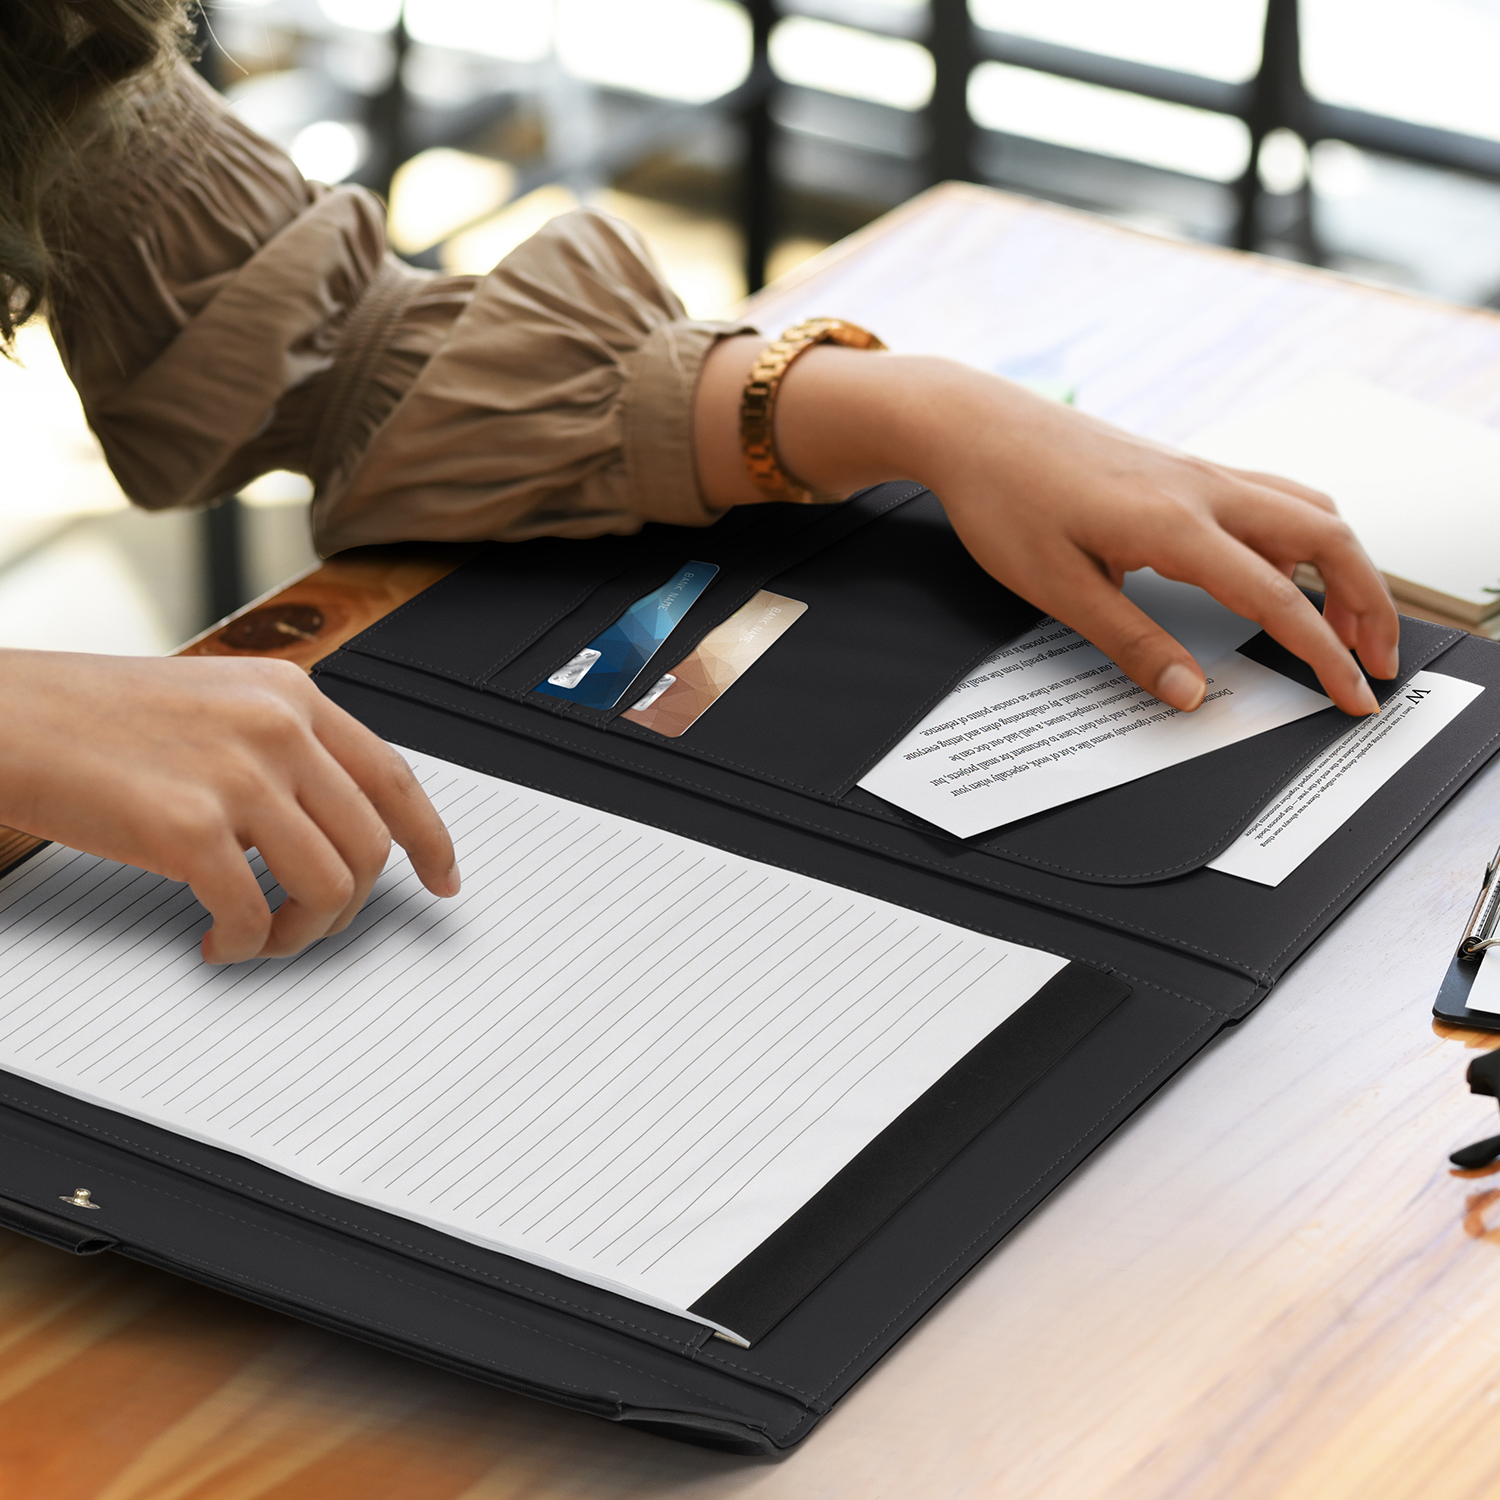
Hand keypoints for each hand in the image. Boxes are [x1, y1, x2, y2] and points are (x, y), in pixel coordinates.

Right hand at [0, 651, 458, 963]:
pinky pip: (258, 914)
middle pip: (371, 845)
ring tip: (260, 937)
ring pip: (330, 886)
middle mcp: (279, 727)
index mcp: (291, 695)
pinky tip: (216, 941)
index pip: (395, 777)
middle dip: (350, 905)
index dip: (431, 840)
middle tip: (311, 924)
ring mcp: (239, 775)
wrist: (4, 717)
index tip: (444, 879)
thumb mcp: (216, 703)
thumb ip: (283, 747)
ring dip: (302, 932)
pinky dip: (246, 944)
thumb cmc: (93, 716)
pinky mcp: (190, 827)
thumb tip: (336, 820)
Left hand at [694, 339, 1397, 716]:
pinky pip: (1273, 493)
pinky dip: (1307, 533)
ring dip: (1343, 564)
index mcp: (1175, 525)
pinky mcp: (1183, 465)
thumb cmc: (1004, 498)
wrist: (974, 424)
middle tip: (1375, 661)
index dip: (1325, 654)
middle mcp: (1202, 488)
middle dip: (1367, 603)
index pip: (1280, 599)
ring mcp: (1197, 470)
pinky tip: (1291, 564)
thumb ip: (1130, 643)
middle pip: (1326, 538)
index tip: (1352, 696)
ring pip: (1307, 509)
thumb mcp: (1058, 588)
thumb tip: (1191, 692)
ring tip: (1347, 620)